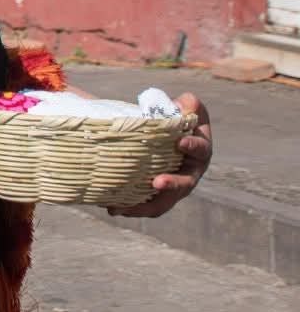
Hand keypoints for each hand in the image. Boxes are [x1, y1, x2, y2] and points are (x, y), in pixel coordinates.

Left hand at [110, 93, 211, 217]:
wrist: (170, 133)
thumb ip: (188, 104)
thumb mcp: (187, 107)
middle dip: (171, 185)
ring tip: (120, 207)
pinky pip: (147, 204)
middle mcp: (190, 172)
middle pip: (184, 185)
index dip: (192, 146)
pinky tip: (111, 207)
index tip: (180, 143)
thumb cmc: (180, 117)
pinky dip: (132, 207)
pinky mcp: (158, 192)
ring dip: (143, 206)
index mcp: (199, 151)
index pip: (200, 150)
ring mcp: (174, 185)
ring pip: (163, 202)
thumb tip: (182, 104)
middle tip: (156, 182)